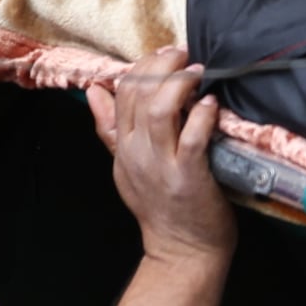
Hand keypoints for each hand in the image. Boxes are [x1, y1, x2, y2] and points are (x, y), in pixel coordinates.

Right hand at [99, 49, 232, 264]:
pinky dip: (202, 116)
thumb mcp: (126, 166)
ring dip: (180, 84)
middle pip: (140, 94)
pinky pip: (193, 137)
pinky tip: (211, 104)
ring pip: (161, 110)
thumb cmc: (161, 207)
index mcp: (122, 146)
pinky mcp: (189, 177)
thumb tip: (94, 91)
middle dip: (162, 66)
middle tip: (183, 54)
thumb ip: (110, 128)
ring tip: (197, 71)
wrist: (181, 252)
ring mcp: (162, 165)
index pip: (122, 92)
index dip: (143, 66)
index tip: (165, 54)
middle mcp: (137, 152)